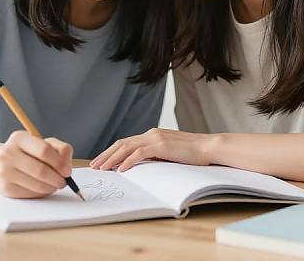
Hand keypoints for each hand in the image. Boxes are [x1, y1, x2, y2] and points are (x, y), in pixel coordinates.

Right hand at [0, 130, 72, 197]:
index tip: (67, 171)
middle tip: (64, 181)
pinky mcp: (5, 188)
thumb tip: (66, 165)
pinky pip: (30, 194)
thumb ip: (60, 149)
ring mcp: (5, 172)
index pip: (44, 150)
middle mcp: (8, 153)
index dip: (59, 162)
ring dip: (51, 187)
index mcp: (19, 138)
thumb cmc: (26, 152)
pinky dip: (41, 193)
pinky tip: (43, 187)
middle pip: (41, 170)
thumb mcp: (43, 142)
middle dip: (57, 179)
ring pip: (37, 185)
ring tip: (54, 184)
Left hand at [90, 128, 212, 171]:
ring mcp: (155, 138)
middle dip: (106, 155)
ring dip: (112, 158)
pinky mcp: (161, 145)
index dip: (111, 152)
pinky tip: (121, 169)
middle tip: (94, 165)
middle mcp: (151, 133)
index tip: (101, 161)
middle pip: (122, 143)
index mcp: (152, 135)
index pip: (126, 142)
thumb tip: (140, 165)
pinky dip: (128, 161)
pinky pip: (139, 153)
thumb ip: (155, 155)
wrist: (208, 147)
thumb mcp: (169, 152)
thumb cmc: (191, 153)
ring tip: (103, 168)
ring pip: (127, 147)